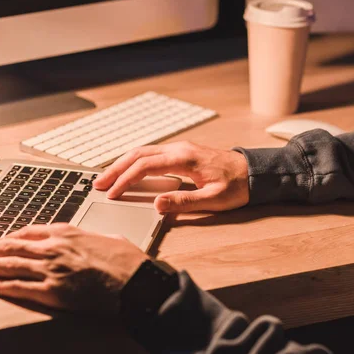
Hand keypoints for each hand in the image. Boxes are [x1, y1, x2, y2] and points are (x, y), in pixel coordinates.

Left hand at [0, 224, 146, 313]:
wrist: (136, 282)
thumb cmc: (126, 261)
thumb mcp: (107, 236)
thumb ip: (90, 236)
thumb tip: (89, 239)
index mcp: (66, 232)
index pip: (27, 232)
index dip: (8, 237)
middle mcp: (54, 247)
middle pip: (11, 246)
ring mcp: (51, 269)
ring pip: (9, 264)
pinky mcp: (53, 291)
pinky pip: (19, 287)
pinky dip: (0, 285)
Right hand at [93, 141, 248, 212]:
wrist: (255, 172)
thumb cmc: (238, 186)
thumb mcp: (214, 199)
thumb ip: (184, 202)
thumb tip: (156, 204)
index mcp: (183, 158)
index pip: (145, 166)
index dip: (125, 180)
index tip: (112, 193)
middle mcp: (178, 149)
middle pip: (138, 154)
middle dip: (115, 169)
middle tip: (98, 184)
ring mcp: (179, 149)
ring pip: (142, 152)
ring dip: (122, 164)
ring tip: (107, 179)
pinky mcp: (181, 153)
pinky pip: (151, 155)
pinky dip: (134, 163)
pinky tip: (127, 172)